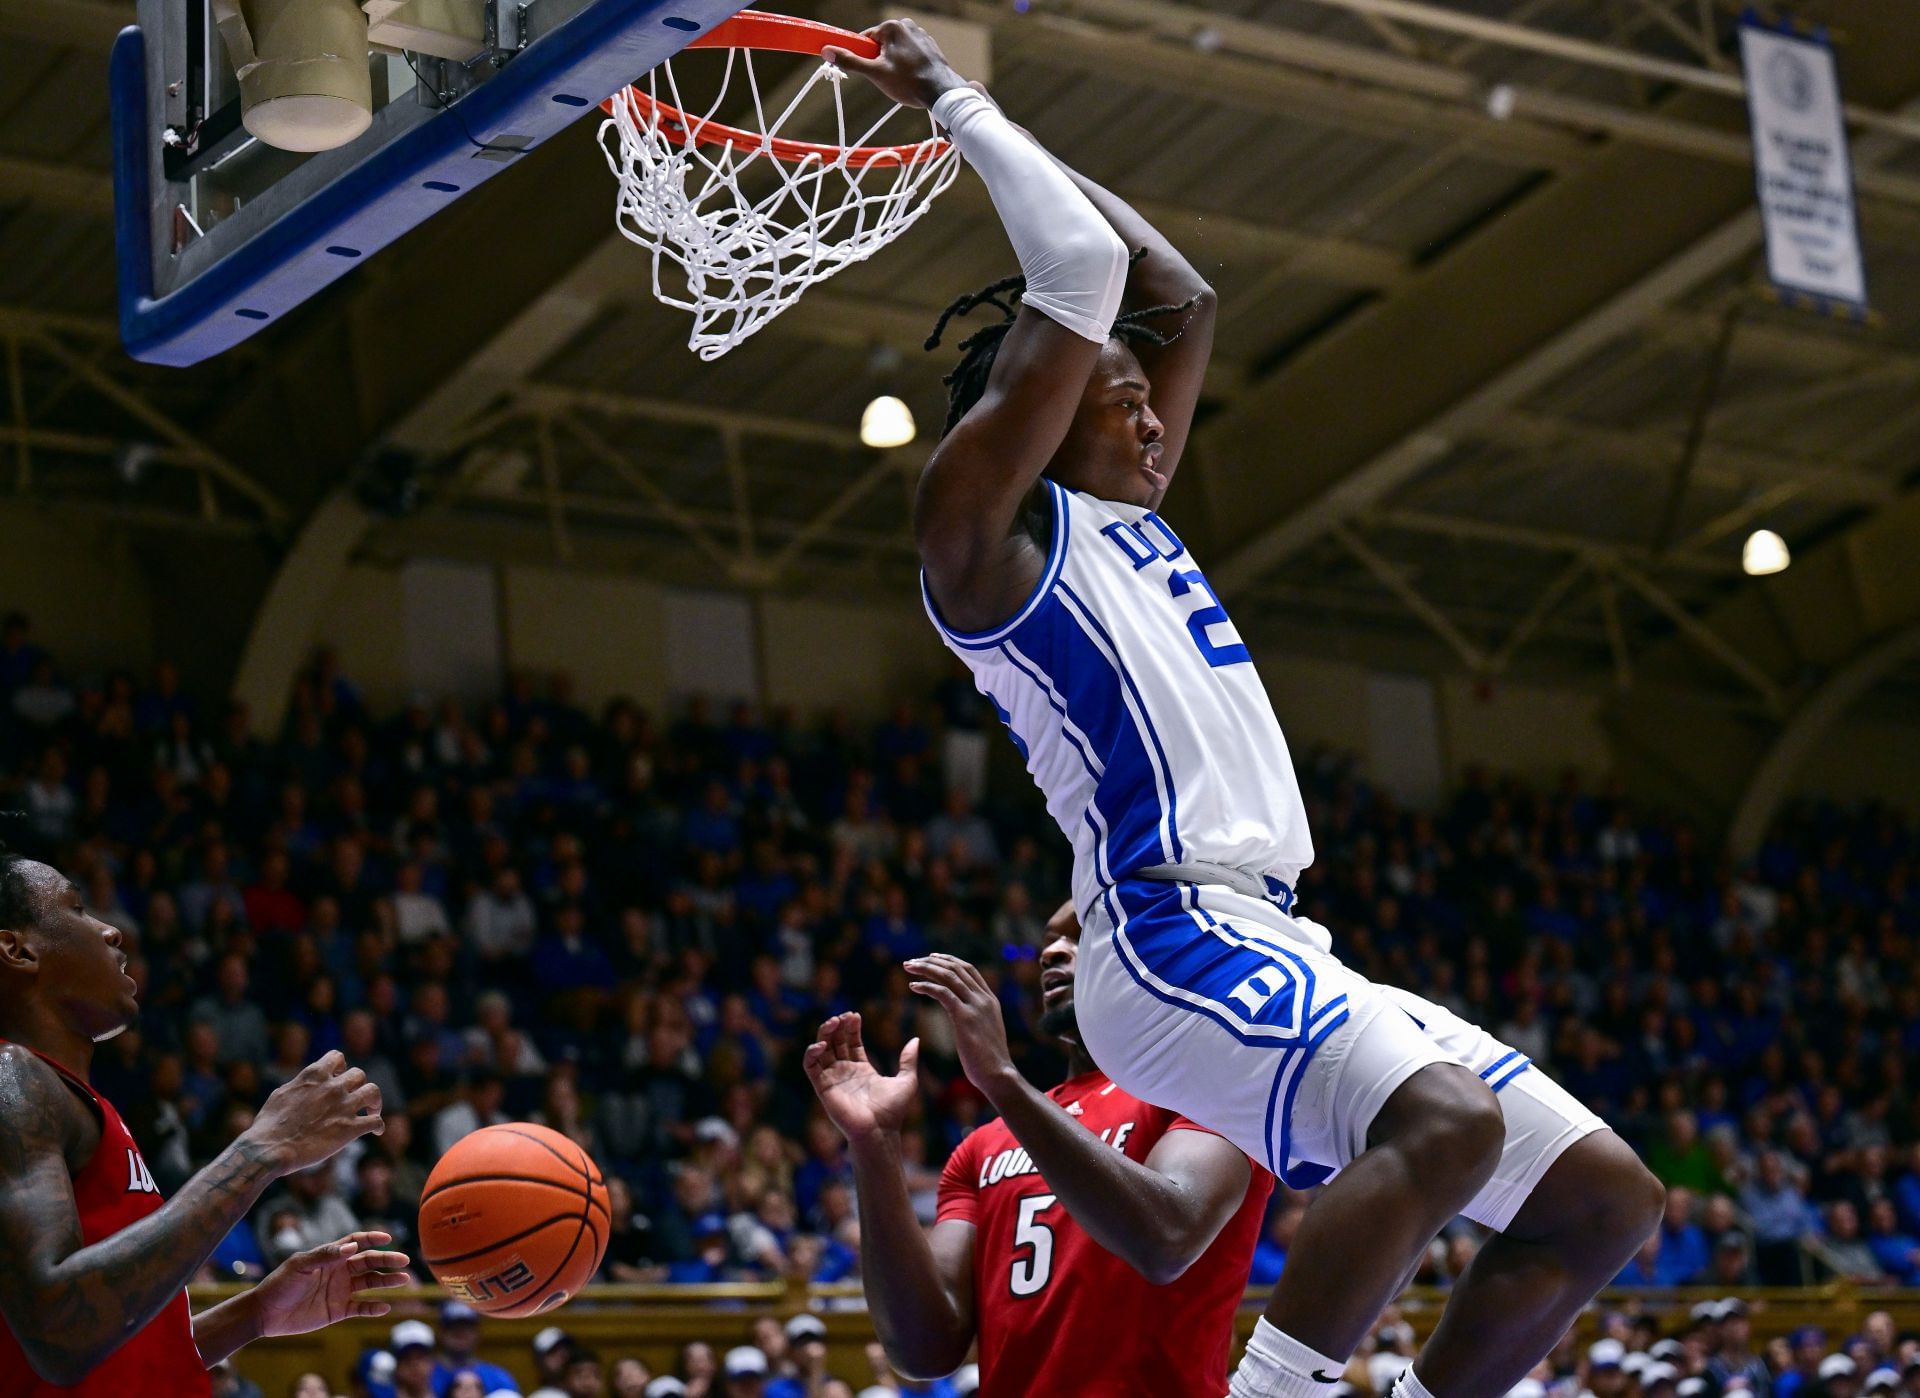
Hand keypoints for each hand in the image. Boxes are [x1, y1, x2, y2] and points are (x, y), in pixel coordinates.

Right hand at [244, 1051, 383, 1172]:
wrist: (270, 1150)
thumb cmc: (268, 1125)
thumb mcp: (282, 1094)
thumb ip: (300, 1085)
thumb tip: (306, 1083)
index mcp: (314, 1076)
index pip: (337, 1057)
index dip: (340, 1067)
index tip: (338, 1078)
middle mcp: (332, 1087)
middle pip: (359, 1074)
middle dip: (357, 1085)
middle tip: (354, 1098)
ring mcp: (343, 1107)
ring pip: (373, 1092)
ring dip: (374, 1101)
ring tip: (372, 1111)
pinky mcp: (350, 1129)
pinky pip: (376, 1122)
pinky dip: (379, 1126)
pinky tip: (376, 1132)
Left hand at [249, 1231, 411, 1337]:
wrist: (266, 1314)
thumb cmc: (280, 1284)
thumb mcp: (300, 1265)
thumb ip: (326, 1255)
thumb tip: (353, 1247)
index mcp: (331, 1257)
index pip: (356, 1242)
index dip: (372, 1238)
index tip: (388, 1238)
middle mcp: (339, 1271)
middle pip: (369, 1262)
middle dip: (387, 1260)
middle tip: (404, 1261)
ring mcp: (340, 1291)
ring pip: (370, 1283)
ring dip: (387, 1281)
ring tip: (404, 1281)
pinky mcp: (338, 1310)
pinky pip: (361, 1307)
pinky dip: (373, 1307)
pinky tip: (384, 1307)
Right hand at [802, 1012, 920, 1142]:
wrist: (879, 1130)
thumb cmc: (893, 1111)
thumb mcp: (907, 1080)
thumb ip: (908, 1060)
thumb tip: (916, 1039)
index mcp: (861, 1069)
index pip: (851, 1042)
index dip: (851, 1027)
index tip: (855, 1015)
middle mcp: (845, 1072)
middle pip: (835, 1042)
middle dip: (837, 1027)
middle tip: (843, 1016)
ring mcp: (833, 1079)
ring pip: (821, 1050)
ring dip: (823, 1034)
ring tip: (833, 1022)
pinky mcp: (823, 1087)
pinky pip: (810, 1067)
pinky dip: (812, 1053)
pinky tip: (821, 1044)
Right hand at [823, 18, 967, 109]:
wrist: (942, 92)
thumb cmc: (909, 82)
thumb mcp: (875, 73)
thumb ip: (851, 61)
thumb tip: (827, 51)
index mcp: (892, 27)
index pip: (866, 39)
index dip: (863, 56)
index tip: (867, 71)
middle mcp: (907, 26)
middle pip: (881, 45)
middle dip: (880, 62)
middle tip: (887, 79)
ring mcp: (921, 35)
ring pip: (896, 51)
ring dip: (894, 66)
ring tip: (902, 81)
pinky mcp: (930, 47)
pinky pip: (910, 55)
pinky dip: (908, 67)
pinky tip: (913, 79)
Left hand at [904, 954, 1017, 1102]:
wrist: (998, 1074)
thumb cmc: (989, 1060)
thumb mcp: (985, 1031)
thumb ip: (975, 1017)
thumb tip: (961, 1014)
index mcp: (990, 1000)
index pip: (969, 969)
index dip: (949, 960)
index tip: (932, 957)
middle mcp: (984, 999)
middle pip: (956, 968)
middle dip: (932, 961)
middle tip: (912, 962)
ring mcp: (976, 1006)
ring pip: (949, 976)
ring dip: (926, 968)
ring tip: (908, 967)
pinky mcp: (965, 1017)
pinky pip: (942, 993)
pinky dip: (926, 986)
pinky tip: (913, 986)